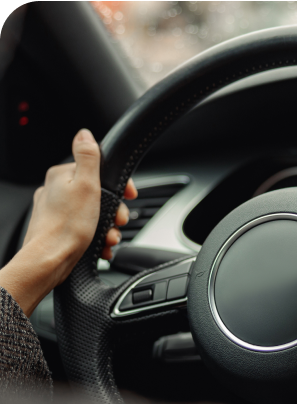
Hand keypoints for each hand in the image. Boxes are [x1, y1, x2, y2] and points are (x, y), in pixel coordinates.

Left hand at [0, 129, 136, 316]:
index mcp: (61, 175)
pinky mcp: (60, 230)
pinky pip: (86, 230)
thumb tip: (84, 133)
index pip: (98, 171)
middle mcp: (56, 191)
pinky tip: (101, 246)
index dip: (118, 184)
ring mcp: (57, 212)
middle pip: (98, 195)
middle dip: (113, 211)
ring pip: (93, 214)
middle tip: (118, 221)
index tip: (130, 195)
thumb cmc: (67, 227)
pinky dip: (97, 238)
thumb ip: (88, 157)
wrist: (50, 261)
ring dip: (107, 227)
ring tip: (108, 238)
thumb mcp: (86, 185)